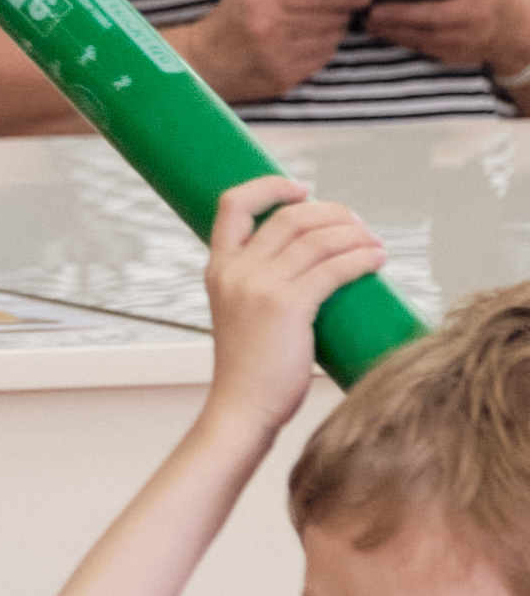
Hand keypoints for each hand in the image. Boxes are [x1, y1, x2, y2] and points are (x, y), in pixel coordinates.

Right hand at [179, 0, 366, 107]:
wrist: (201, 64)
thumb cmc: (225, 24)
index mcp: (264, 3)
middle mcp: (272, 31)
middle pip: (330, 19)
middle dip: (341, 13)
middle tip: (343, 9)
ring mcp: (279, 58)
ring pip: (329, 40)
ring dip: (332, 32)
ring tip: (322, 26)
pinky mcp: (283, 79)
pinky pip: (319, 61)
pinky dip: (322, 50)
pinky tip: (310, 44)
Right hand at [200, 173, 387, 440]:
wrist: (242, 409)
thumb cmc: (250, 367)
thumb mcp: (239, 312)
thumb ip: (259, 283)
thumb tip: (312, 260)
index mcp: (218, 268)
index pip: (232, 205)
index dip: (269, 187)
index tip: (301, 191)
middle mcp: (235, 270)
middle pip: (291, 217)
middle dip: (333, 213)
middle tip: (358, 225)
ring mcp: (259, 287)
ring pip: (318, 238)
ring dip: (356, 234)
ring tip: (375, 245)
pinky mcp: (287, 307)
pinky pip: (334, 268)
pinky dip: (361, 258)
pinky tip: (377, 260)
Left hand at [361, 0, 529, 76]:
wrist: (512, 28)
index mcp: (467, 13)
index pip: (427, 14)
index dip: (399, 12)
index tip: (375, 8)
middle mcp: (460, 36)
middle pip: (415, 32)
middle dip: (386, 26)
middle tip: (363, 16)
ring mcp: (454, 51)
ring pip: (415, 44)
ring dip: (389, 35)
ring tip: (368, 24)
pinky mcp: (449, 58)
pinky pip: (420, 49)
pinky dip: (402, 41)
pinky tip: (386, 32)